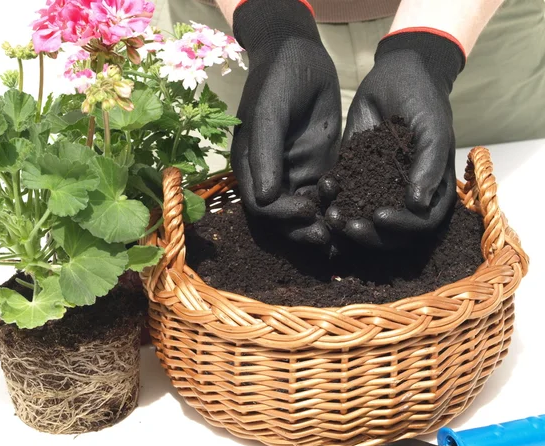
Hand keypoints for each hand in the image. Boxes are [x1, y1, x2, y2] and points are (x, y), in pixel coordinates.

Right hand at [231, 0, 340, 246]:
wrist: (300, 54)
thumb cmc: (277, 79)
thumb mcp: (269, 113)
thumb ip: (265, 154)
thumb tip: (264, 198)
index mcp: (250, 165)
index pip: (260, 205)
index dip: (281, 216)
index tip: (306, 212)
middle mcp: (271, 175)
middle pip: (282, 215)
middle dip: (301, 228)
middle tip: (326, 235)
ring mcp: (295, 171)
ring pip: (305, 210)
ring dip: (320, 223)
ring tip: (341, 230)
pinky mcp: (317, 165)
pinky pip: (326, 194)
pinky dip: (335, 205)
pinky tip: (352, 209)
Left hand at [319, 29, 465, 248]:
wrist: (395, 76)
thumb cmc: (423, 101)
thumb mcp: (432, 129)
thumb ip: (429, 166)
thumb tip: (419, 206)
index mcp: (432, 191)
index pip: (420, 224)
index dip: (402, 228)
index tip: (380, 217)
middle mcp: (405, 197)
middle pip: (390, 232)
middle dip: (369, 234)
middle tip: (347, 226)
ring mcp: (379, 189)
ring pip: (364, 219)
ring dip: (347, 222)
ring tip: (330, 215)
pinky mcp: (355, 176)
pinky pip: (344, 196)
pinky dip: (333, 199)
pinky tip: (324, 189)